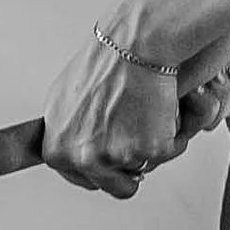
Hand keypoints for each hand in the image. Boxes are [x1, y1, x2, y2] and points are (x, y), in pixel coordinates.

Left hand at [41, 28, 229, 199]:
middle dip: (131, 166)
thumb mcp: (65, 98)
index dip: (103, 168)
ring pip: (145, 168)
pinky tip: (162, 107)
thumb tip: (68, 142)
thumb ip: (65, 129)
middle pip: (116, 186)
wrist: (135, 43)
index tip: (114, 157)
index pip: (81, 179)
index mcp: (56, 149)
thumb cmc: (105, 60)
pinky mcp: (149, 150)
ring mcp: (115, 157)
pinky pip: (169, 152)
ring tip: (146, 111)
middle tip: (138, 135)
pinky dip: (173, 132)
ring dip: (151, 145)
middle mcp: (83, 158)